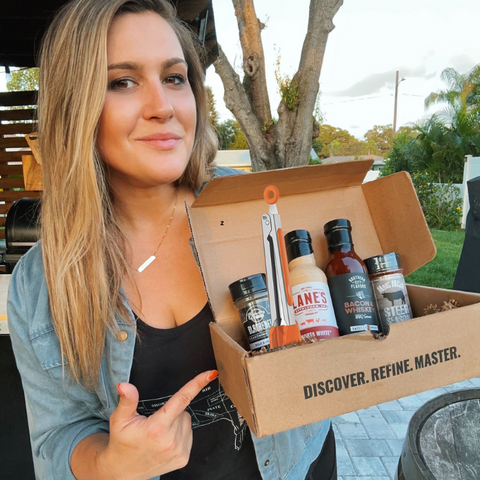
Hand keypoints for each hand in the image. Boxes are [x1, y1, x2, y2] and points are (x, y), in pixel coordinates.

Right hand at [97, 370, 217, 479]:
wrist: (124, 470)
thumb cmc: (122, 441)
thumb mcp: (119, 420)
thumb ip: (127, 401)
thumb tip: (125, 385)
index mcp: (157, 428)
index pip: (181, 400)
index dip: (197, 384)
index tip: (211, 374)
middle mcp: (171, 441)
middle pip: (183, 410)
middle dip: (172, 411)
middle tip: (154, 421)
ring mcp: (179, 451)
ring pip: (187, 421)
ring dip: (177, 422)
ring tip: (159, 432)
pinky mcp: (184, 458)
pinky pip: (189, 434)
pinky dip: (180, 433)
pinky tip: (165, 440)